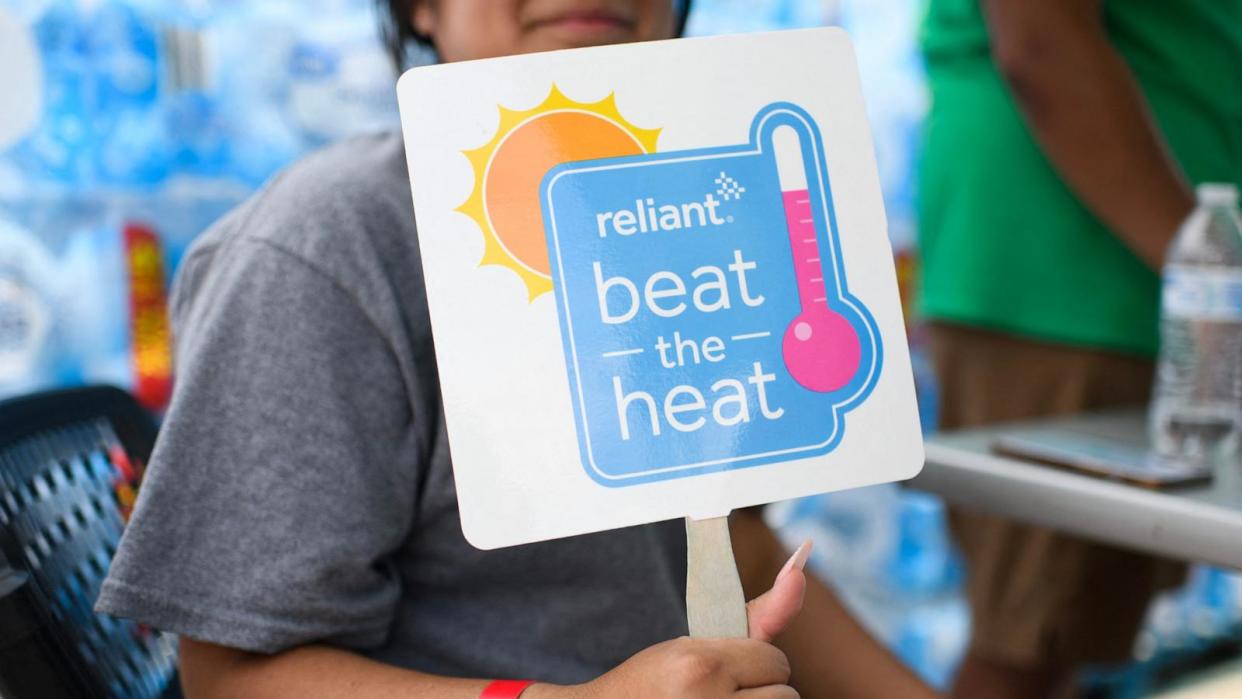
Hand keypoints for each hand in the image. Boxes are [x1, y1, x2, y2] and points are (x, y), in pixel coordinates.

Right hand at [529, 541, 811, 698]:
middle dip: (758, 691)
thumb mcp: (697, 644)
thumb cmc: (655, 682)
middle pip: (784, 695)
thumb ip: (762, 613)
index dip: (753, 664)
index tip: (721, 669)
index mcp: (700, 666)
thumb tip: (803, 561)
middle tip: (717, 693)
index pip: (775, 661)